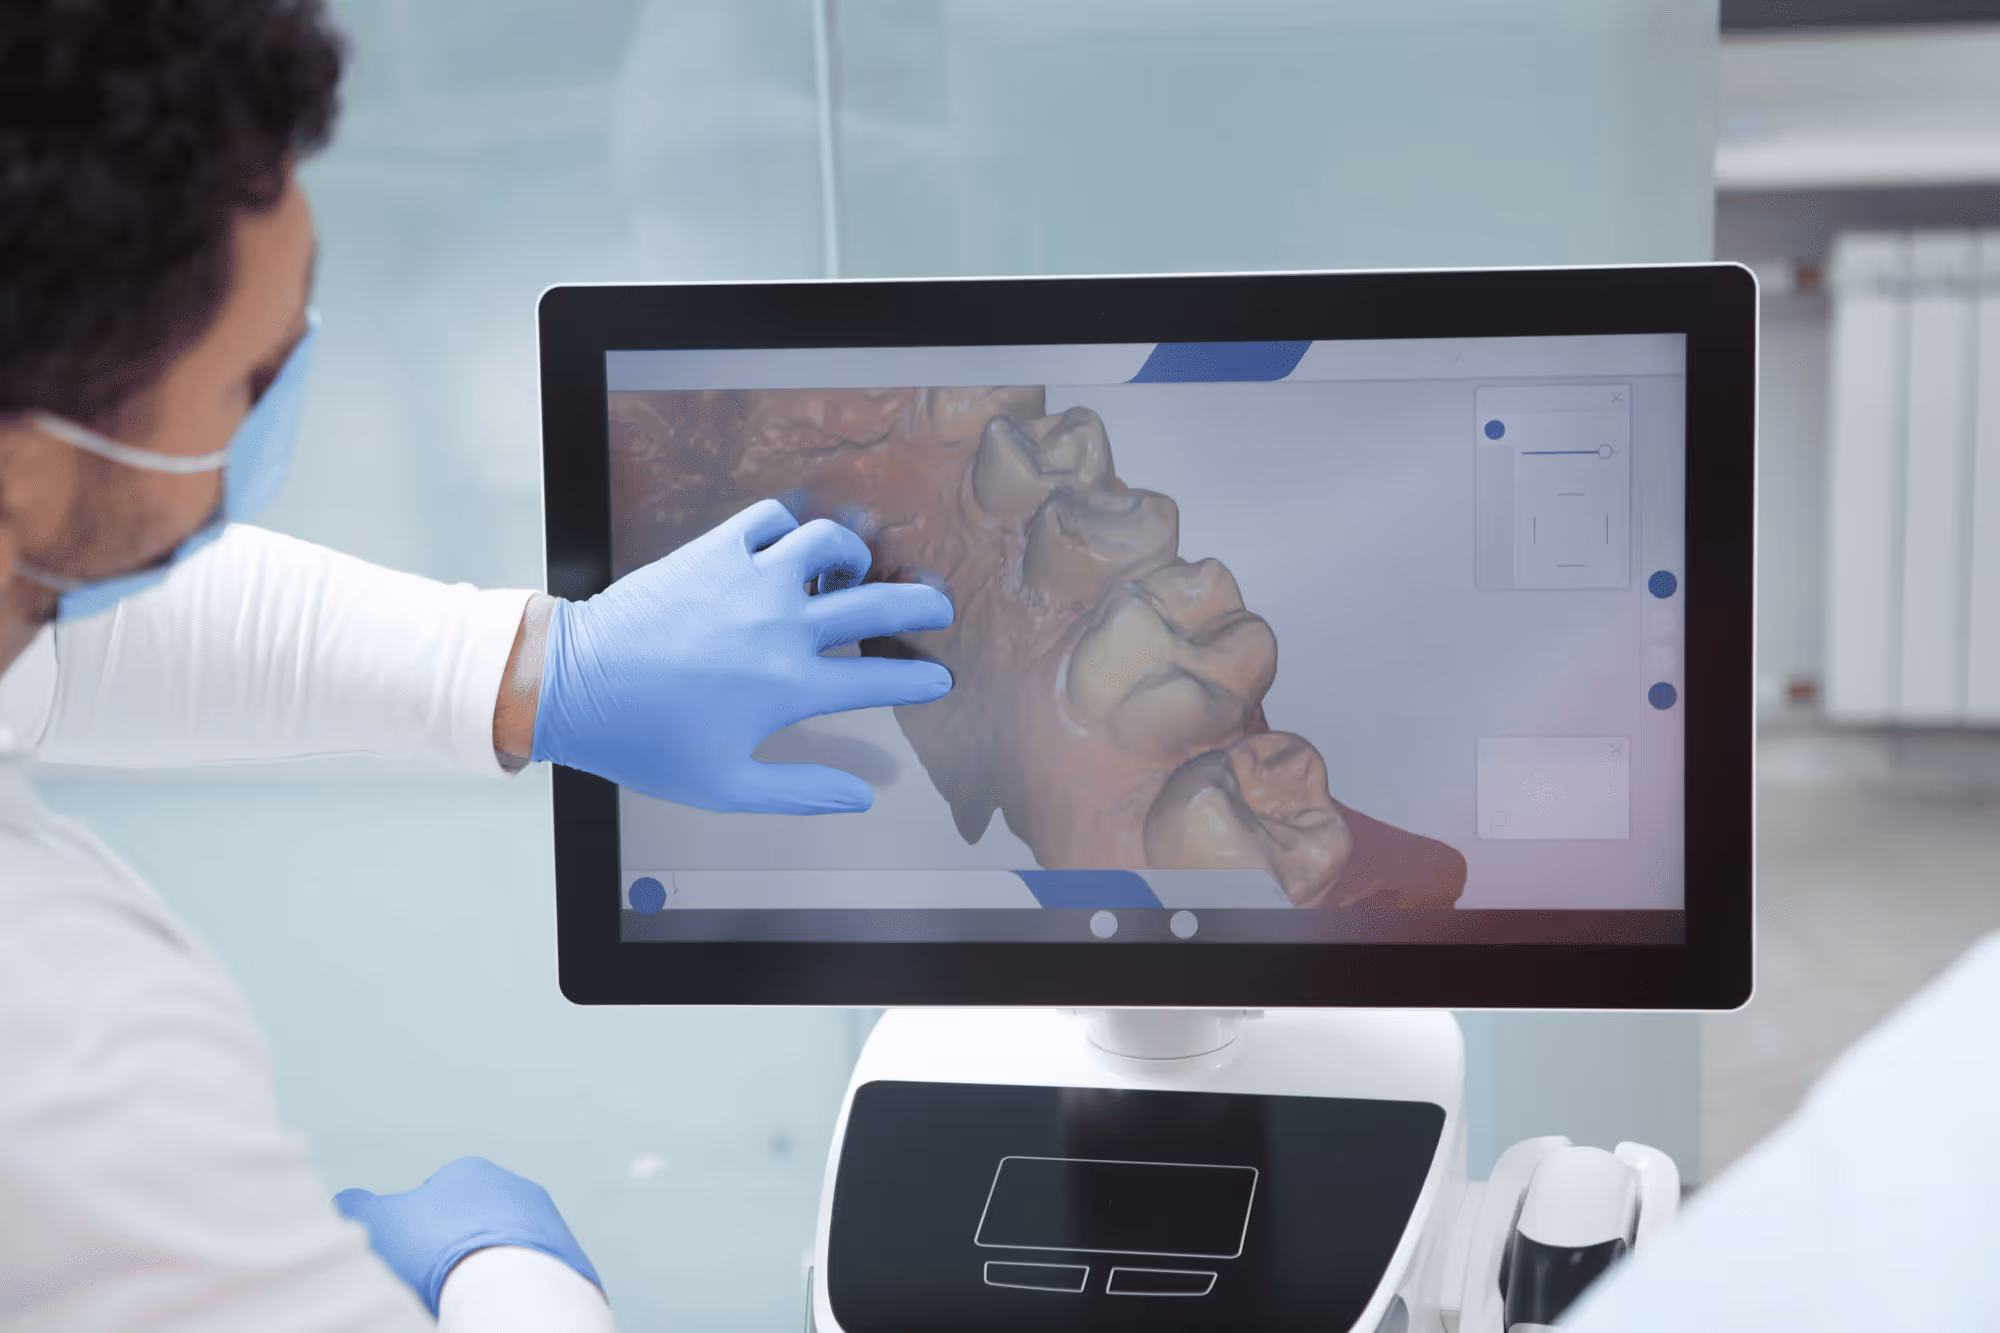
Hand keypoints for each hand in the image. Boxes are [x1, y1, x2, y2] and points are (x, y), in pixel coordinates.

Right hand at [334, 1156, 602, 1316]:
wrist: (510, 1289)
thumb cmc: (437, 1250)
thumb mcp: (374, 1222)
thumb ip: (354, 1208)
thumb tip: (345, 1203)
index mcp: (470, 1173)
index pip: (434, 1196)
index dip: (413, 1232)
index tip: (406, 1262)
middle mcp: (516, 1190)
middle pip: (473, 1224)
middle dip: (455, 1251)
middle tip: (432, 1287)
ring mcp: (549, 1227)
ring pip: (507, 1252)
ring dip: (487, 1273)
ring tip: (465, 1303)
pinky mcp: (571, 1267)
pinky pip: (533, 1282)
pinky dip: (514, 1295)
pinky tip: (497, 1312)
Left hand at [530, 499, 953, 812]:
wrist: (574, 685)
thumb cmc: (646, 742)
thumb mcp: (725, 786)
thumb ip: (800, 793)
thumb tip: (860, 800)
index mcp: (791, 688)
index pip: (881, 680)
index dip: (919, 681)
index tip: (937, 679)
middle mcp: (781, 626)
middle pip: (877, 604)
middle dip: (922, 605)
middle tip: (937, 608)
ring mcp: (749, 579)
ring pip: (830, 543)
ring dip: (855, 556)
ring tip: (854, 571)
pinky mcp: (714, 550)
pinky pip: (770, 519)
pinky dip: (788, 528)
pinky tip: (786, 549)